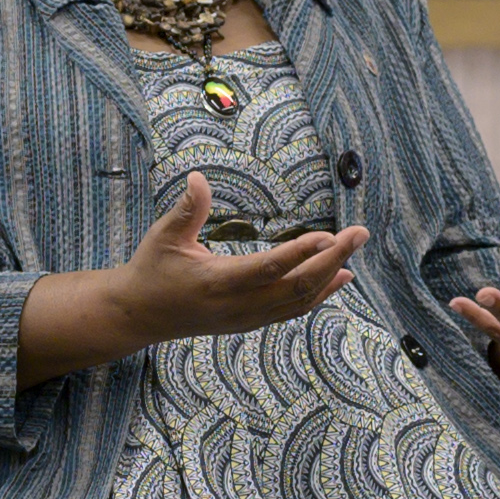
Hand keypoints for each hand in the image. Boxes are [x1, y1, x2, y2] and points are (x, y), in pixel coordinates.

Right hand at [110, 173, 367, 349]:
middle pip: (296, 286)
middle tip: (359, 233)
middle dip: (332, 259)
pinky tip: (338, 278)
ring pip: (299, 301)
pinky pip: (292, 310)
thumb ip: (187, 209)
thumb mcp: (163, 236)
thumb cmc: (151, 270)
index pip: (268, 268)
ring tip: (354, 251)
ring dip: (330, 276)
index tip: (330, 235)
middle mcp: (237, 305)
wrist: (139, 316)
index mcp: (216, 282)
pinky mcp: (250, 321)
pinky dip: (319, 294)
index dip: (301, 253)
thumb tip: (200, 177)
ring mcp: (246, 318)